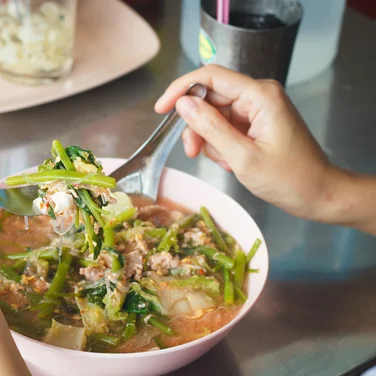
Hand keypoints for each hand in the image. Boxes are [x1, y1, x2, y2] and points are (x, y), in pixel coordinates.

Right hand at [155, 65, 339, 221]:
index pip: (210, 77)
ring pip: (214, 115)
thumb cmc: (289, 179)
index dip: (181, 89)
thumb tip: (183, 104)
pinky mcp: (256, 122)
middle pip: (209, 98)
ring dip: (209, 140)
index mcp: (260, 95)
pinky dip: (220, 145)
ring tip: (224, 162)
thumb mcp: (242, 157)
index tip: (161, 109)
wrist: (318, 194)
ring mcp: (257, 109)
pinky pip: (224, 126)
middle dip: (196, 126)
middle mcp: (258, 95)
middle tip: (192, 152)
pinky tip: (232, 161)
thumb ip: (210, 128)